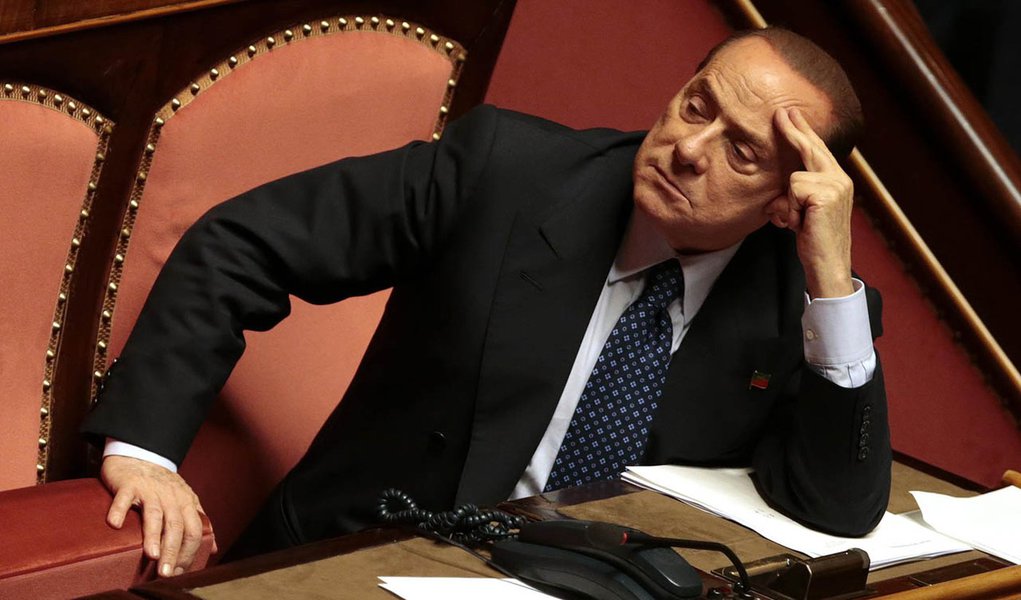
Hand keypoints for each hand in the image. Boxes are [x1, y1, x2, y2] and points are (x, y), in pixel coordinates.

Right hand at [101, 455, 215, 576]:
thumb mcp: (185, 501)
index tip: (181, 572)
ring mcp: (149, 489)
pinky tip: (115, 524)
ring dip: (152, 535)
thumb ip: (199, 522)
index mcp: (186, 502)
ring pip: (154, 514)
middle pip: (176, 525)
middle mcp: (170, 496)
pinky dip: (119, 510)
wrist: (139, 455)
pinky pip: (124, 497)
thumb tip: (213, 547)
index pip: (194, 530)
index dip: (190, 552)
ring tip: (152, 555)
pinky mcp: (128, 484)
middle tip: (167, 572)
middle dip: (173, 551)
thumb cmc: (161, 485)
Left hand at [769, 107, 854, 297]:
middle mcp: (840, 179)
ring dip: (788, 205)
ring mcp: (836, 185)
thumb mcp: (801, 214)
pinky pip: (793, 190)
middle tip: (780, 112)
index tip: (790, 115)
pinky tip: (801, 224)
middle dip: (794, 131)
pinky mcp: (827, 194)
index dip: (802, 133)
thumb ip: (794, 197)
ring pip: (793, 179)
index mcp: (836, 182)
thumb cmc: (813, 242)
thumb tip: (773, 196)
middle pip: (811, 149)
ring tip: (799, 223)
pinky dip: (790, 210)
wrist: (828, 266)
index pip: (816, 151)